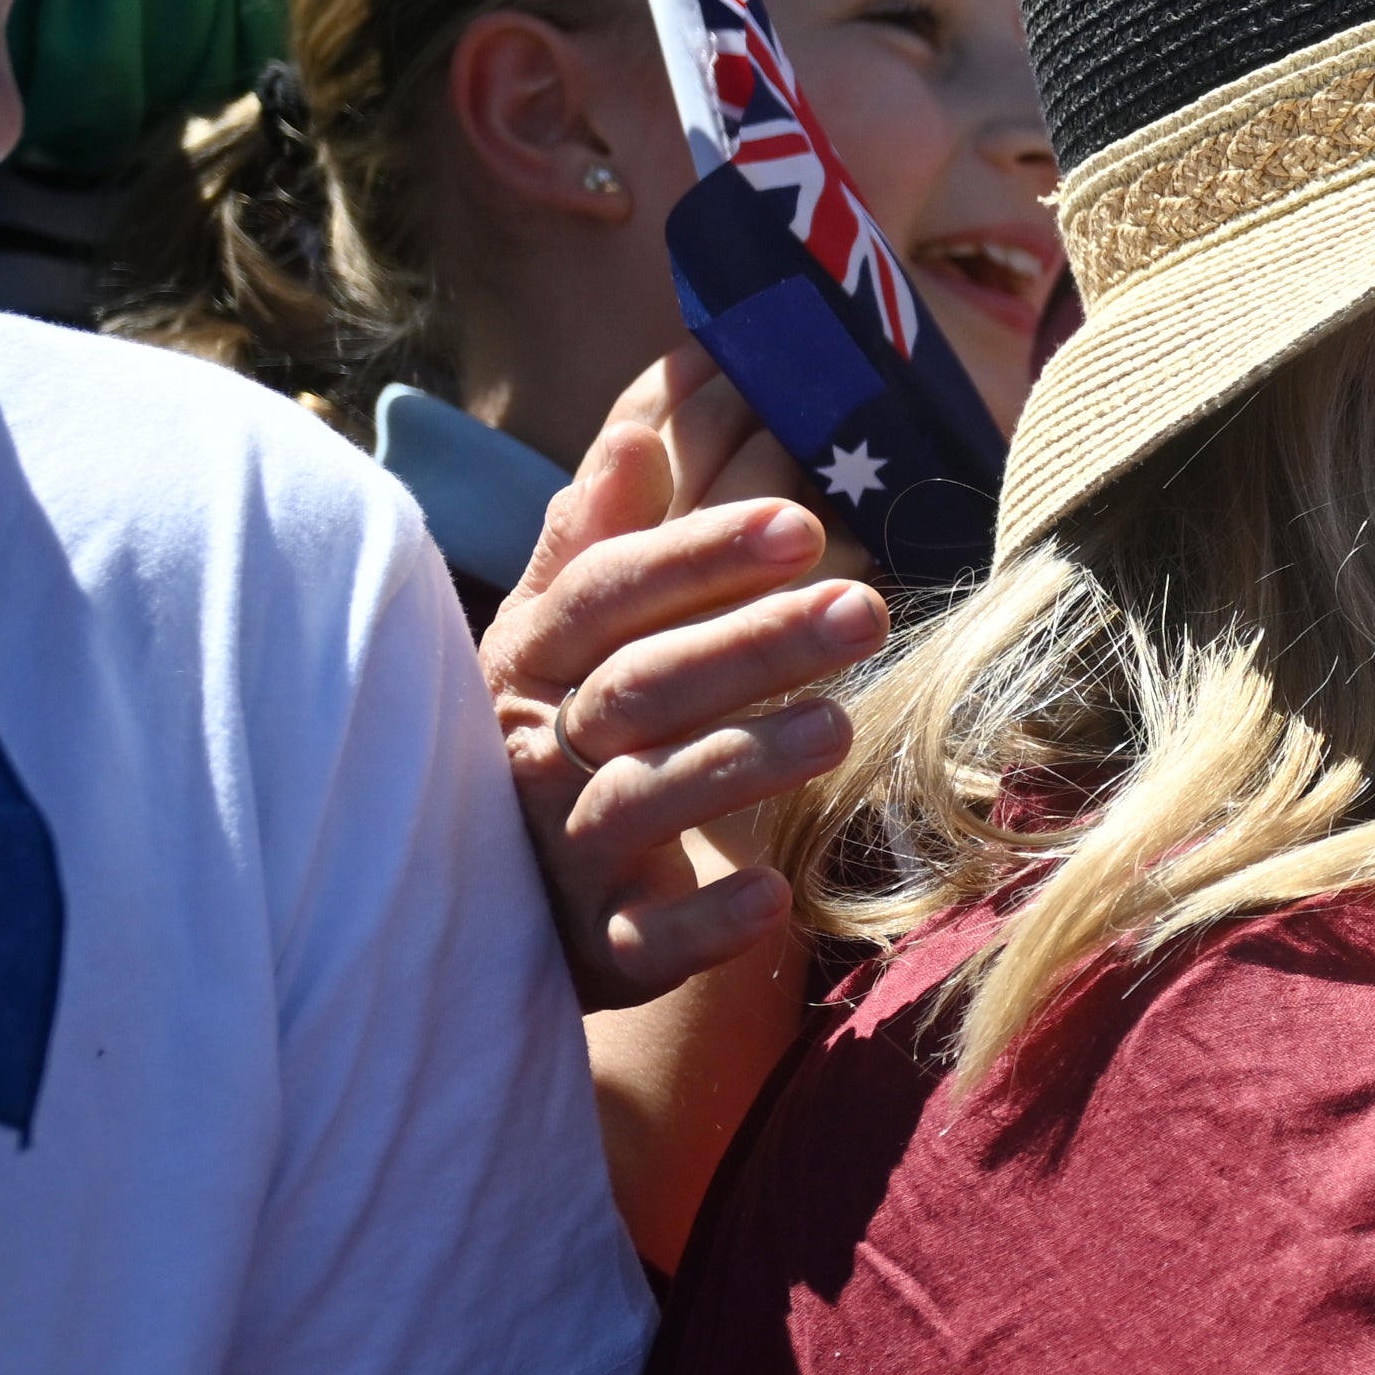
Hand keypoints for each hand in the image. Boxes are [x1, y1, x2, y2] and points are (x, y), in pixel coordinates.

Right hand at [480, 354, 885, 1010]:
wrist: (511, 905)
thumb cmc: (564, 740)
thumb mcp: (564, 636)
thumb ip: (601, 536)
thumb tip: (642, 426)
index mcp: (529, 661)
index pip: (606, 593)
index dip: (697, 554)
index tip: (801, 521)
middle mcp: (532, 751)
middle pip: (640, 686)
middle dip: (750, 644)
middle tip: (863, 609)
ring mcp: (561, 852)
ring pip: (642, 800)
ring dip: (739, 760)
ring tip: (839, 724)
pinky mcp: (596, 947)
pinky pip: (646, 939)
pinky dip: (706, 921)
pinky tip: (776, 895)